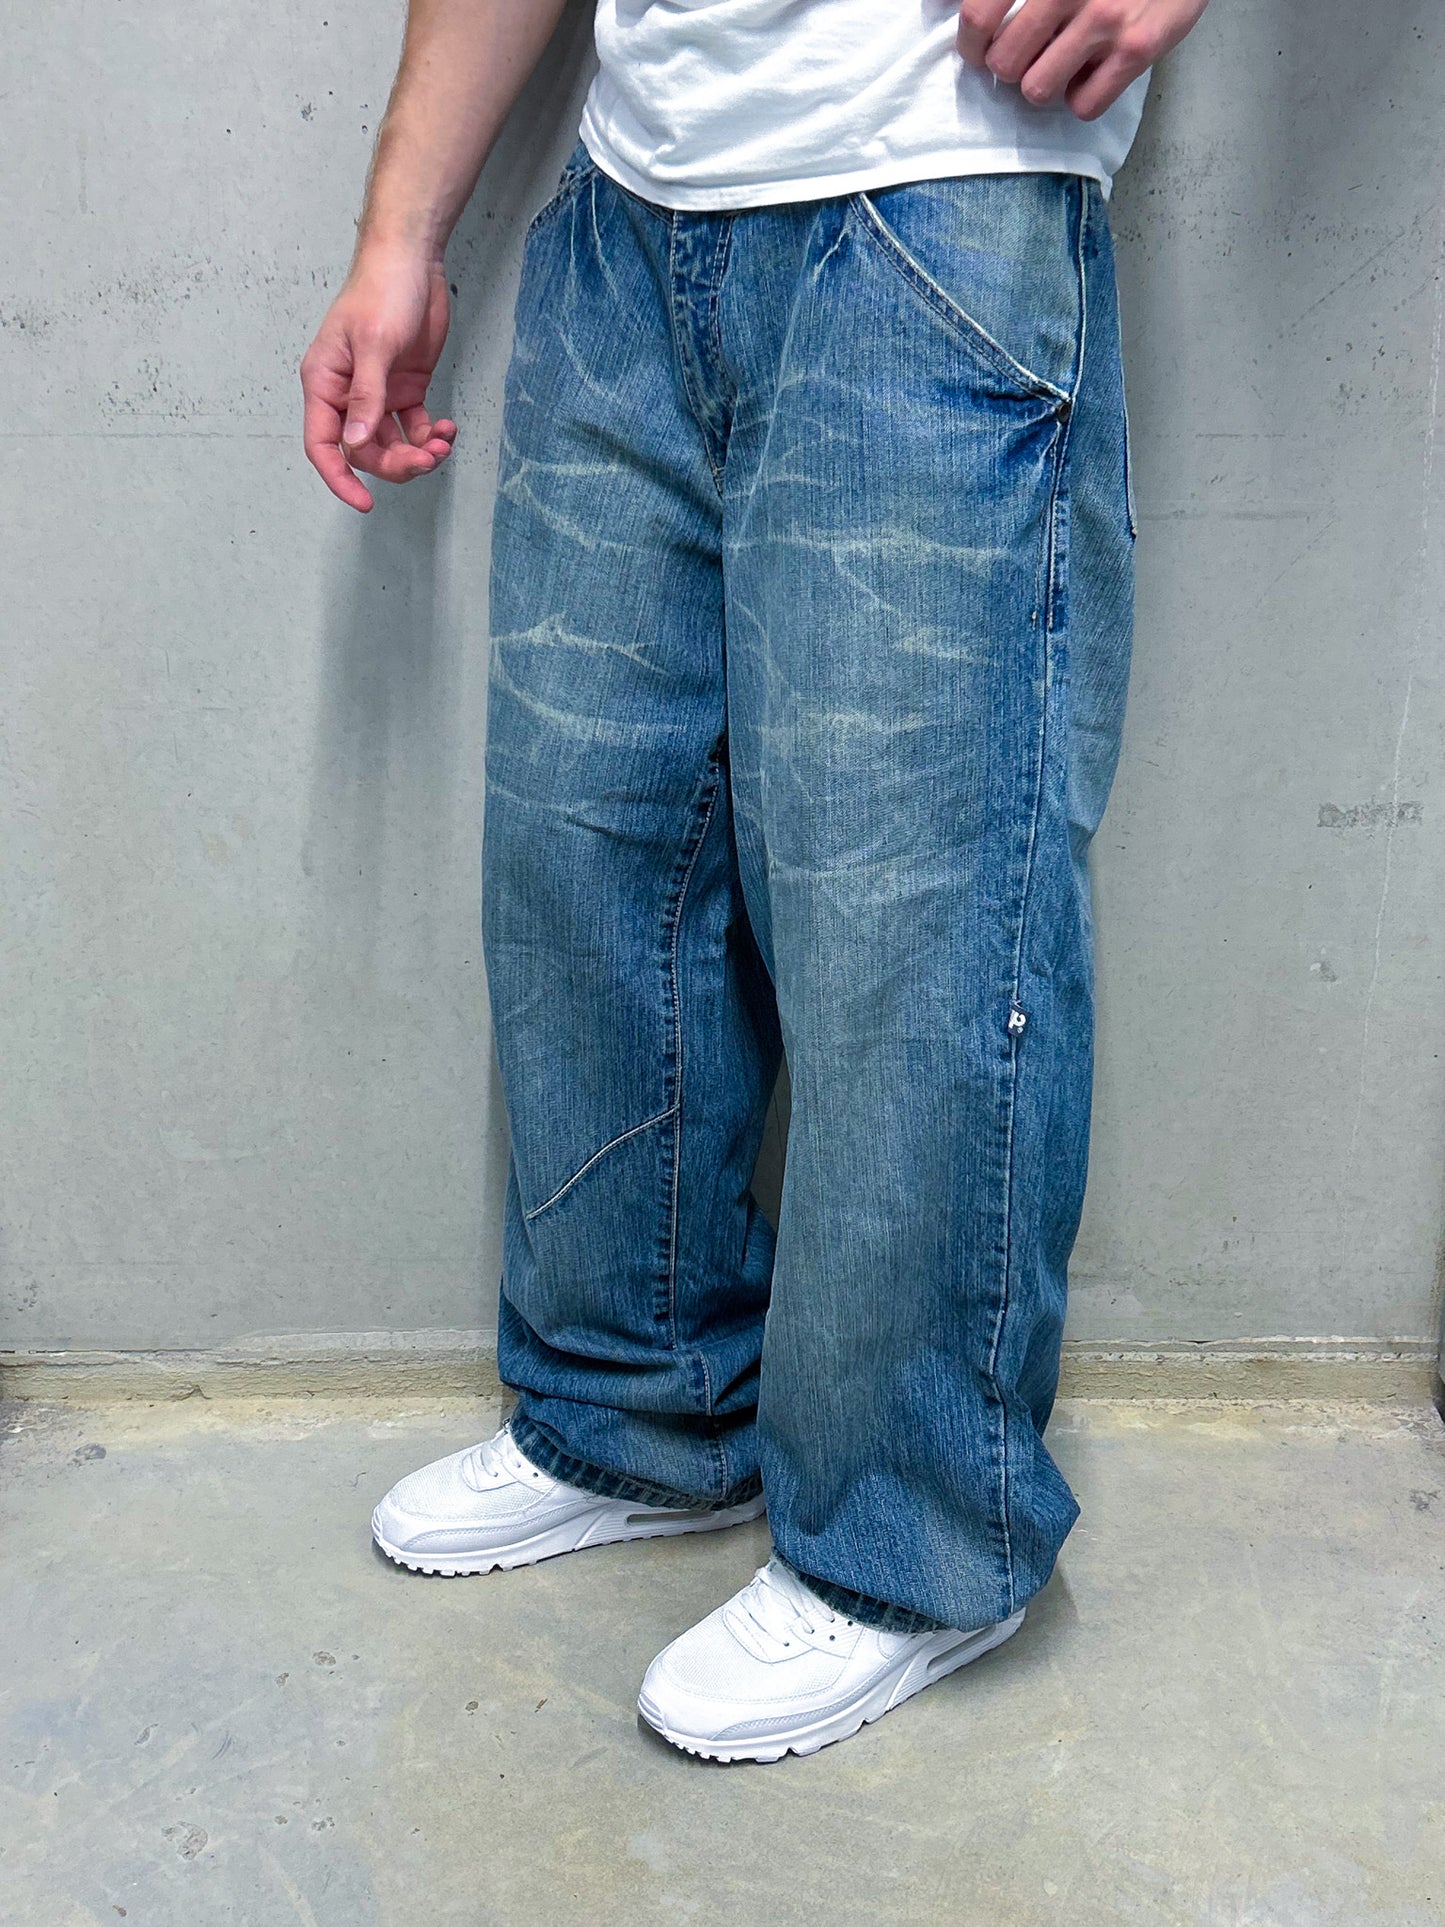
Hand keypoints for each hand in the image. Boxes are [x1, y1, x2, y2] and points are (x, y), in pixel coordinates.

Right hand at [300, 245, 457, 512]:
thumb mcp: (374, 345)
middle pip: (364, 452)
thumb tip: (355, 444)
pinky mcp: (406, 389)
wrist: (413, 260)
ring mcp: (378, 393)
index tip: (364, 502)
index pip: (322, 444)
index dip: (339, 478)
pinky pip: (415, 428)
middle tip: (426, 458)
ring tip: (443, 443)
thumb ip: (366, 398)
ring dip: (418, 454)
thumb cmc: (382, 292)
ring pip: (392, 445)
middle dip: (396, 464)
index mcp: (325, 383)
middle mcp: (348, 394)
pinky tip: (448, 428)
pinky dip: (432, 436)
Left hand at [958, 0, 1209, 121]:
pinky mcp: (1137, 49)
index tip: (978, 45)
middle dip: (1009, 65)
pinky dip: (1082, 97)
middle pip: (1003, 64)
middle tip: (1027, 51)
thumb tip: (933, 1)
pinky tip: (1091, 70)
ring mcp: (1105, 20)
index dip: (970, 42)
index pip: (977, 17)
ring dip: (1043, 82)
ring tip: (1061, 58)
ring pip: (1037, 89)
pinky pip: (1084, 105)